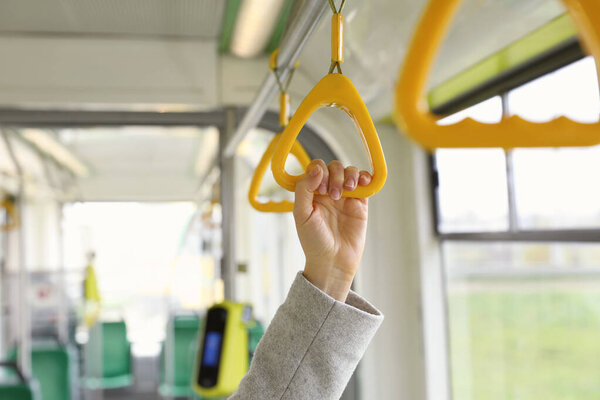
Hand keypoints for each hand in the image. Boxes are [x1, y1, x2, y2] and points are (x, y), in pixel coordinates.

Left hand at [294, 160, 371, 301]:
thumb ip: (304, 189)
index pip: (316, 168)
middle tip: (334, 194)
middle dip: (335, 175)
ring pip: (349, 172)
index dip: (319, 172)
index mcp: (311, 192)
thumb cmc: (313, 241)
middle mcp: (328, 191)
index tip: (320, 188)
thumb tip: (317, 169)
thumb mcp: (301, 214)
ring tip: (348, 190)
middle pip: (334, 167)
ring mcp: (345, 197)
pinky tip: (361, 184)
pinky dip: (365, 178)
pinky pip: (364, 184)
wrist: (332, 261)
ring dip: (350, 175)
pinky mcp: (360, 204)